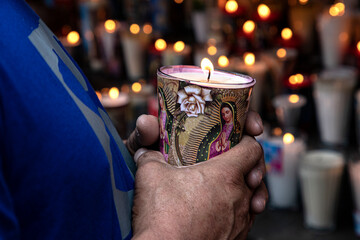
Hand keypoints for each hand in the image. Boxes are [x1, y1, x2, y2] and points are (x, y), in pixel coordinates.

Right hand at [125, 112, 266, 213]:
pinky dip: (236, 213)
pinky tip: (218, 212)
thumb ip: (150, 157)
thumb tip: (146, 153)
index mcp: (226, 175)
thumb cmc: (163, 218)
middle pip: (255, 174)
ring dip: (242, 191)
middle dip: (245, 167)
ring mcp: (240, 222)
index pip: (252, 149)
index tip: (239, 141)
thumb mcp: (150, 175)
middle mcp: (239, 198)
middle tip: (230, 164)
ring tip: (225, 189)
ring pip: (251, 199)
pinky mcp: (236, 239)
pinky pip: (244, 220)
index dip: (247, 141)